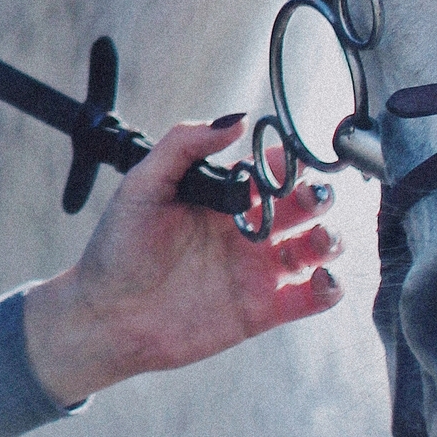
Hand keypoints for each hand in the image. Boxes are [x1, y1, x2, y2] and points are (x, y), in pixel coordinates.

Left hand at [21, 123, 340, 407]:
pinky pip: (310, 298)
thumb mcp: (144, 184)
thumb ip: (185, 144)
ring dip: (330, 238)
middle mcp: (246, 230)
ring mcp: (256, 270)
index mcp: (223, 198)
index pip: (272, 170)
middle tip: (310, 197)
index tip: (291, 159)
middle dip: (317, 196)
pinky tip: (322, 278)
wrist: (106, 317)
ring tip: (319, 238)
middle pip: (304, 205)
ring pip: (316, 248)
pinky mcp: (261, 311)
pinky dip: (328, 288)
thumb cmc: (118, 248)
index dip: (289, 162)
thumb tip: (236, 120)